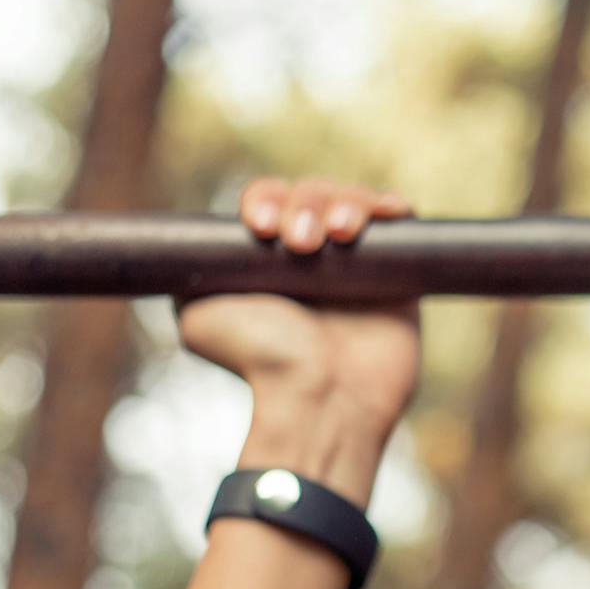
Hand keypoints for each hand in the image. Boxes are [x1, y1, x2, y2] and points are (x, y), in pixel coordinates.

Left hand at [176, 176, 421, 445]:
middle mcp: (312, 258)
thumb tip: (188, 254)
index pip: (270, 200)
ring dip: (346, 203)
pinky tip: (385, 212)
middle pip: (312, 193)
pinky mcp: (401, 276)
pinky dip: (393, 207)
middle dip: (305, 205)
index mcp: (268, 259)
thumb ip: (188, 277)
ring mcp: (358, 265)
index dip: (266, 200)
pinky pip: (400, 222)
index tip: (261, 227)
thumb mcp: (196, 316)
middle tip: (301, 244)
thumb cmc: (261, 361)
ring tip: (340, 234)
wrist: (320, 395)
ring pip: (354, 201)